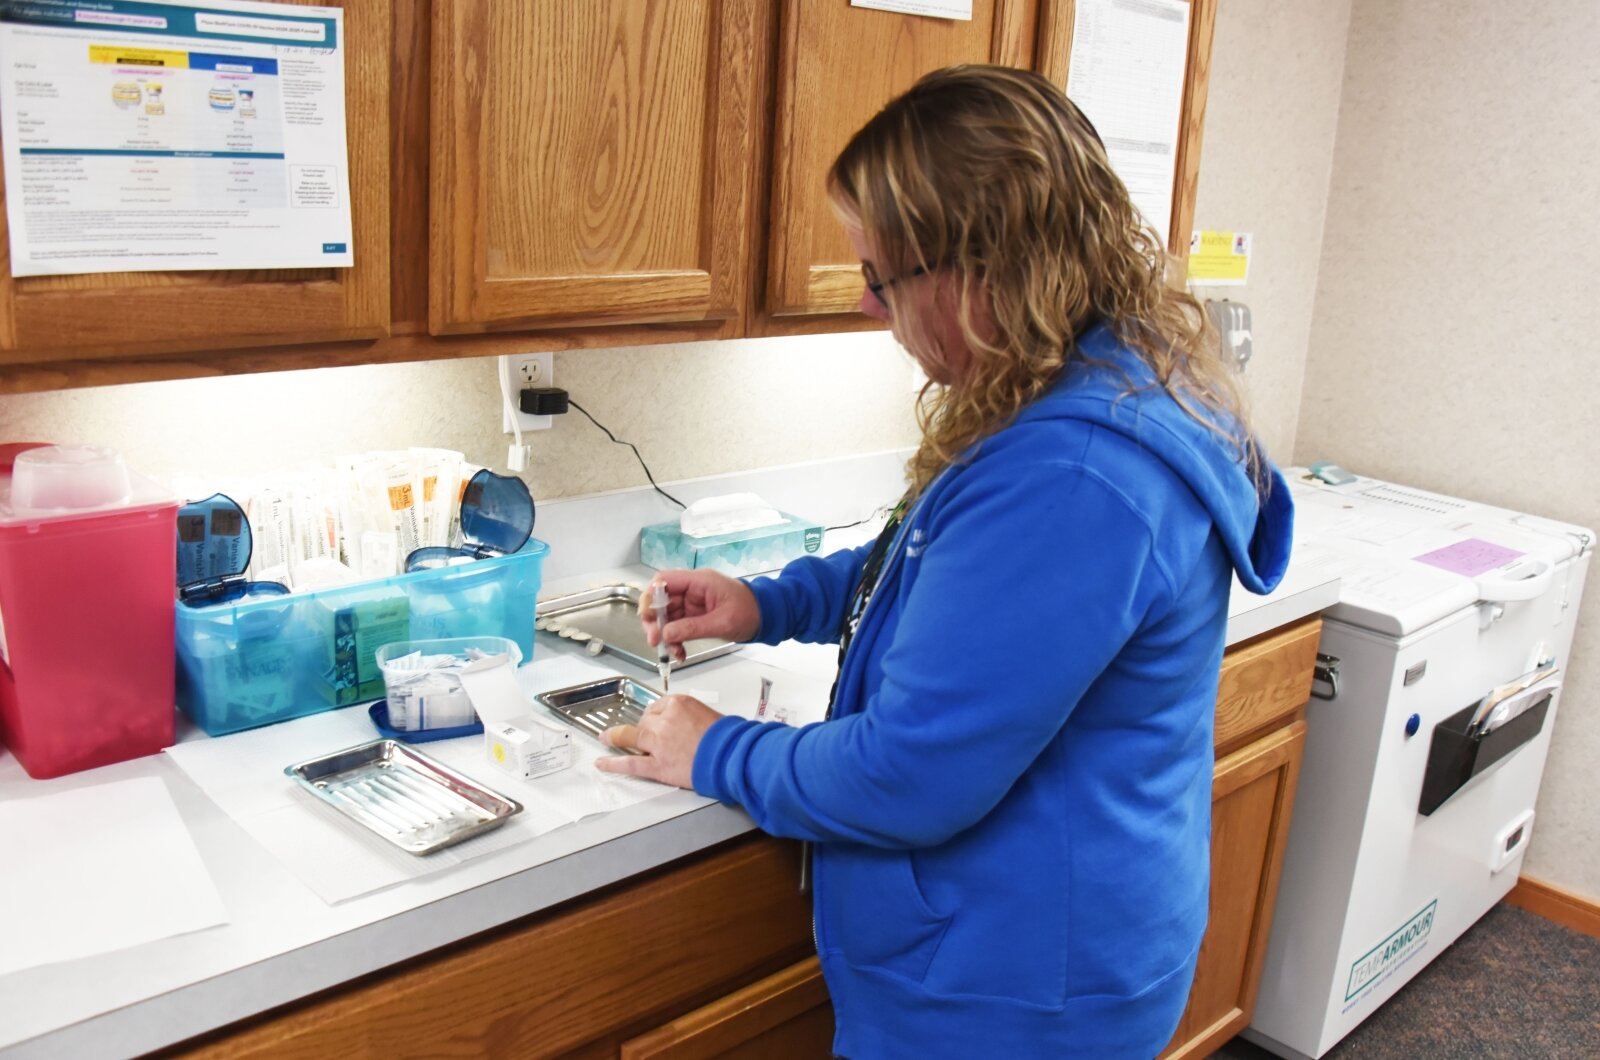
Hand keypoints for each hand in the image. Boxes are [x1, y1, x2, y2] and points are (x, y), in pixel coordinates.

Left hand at [595, 694, 721, 788]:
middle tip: (649, 735)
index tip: (657, 721)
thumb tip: (681, 724)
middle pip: (644, 720)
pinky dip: (613, 764)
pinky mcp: (658, 765)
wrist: (731, 755)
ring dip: (615, 737)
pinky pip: (630, 763)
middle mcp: (664, 720)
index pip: (657, 707)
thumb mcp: (707, 714)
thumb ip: (687, 716)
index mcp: (678, 703)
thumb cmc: (726, 737)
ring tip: (606, 738)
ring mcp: (658, 743)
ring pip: (630, 736)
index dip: (656, 716)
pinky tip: (602, 763)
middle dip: (644, 727)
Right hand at [638, 569, 760, 661]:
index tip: (647, 616)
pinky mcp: (695, 616)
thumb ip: (692, 627)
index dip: (651, 596)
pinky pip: (677, 627)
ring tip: (671, 652)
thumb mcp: (722, 621)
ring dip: (665, 635)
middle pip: (661, 600)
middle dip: (655, 621)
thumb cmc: (750, 611)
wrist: (767, 617)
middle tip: (655, 640)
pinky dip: (675, 640)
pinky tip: (679, 653)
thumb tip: (666, 634)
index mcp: (699, 581)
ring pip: (667, 617)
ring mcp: (693, 603)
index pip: (664, 580)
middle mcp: (692, 590)